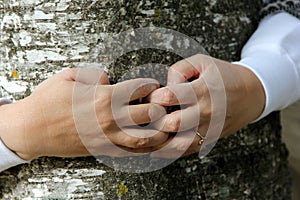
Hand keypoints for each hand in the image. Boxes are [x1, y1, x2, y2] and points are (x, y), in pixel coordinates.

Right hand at [0, 68, 167, 159]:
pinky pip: (132, 153)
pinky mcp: (104, 150)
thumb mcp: (69, 75)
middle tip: (163, 102)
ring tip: (167, 124)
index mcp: (104, 97)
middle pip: (150, 113)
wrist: (32, 129)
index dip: (150, 84)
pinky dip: (147, 149)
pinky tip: (155, 144)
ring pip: (146, 137)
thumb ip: (95, 73)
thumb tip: (109, 78)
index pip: (140, 88)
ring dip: (161, 131)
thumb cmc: (48, 101)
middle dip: (160, 106)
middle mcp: (110, 118)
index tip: (152, 84)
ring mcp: (108, 137)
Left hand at [148, 54, 265, 157]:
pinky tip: (156, 145)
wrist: (250, 95)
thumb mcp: (202, 62)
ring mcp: (208, 130)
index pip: (169, 97)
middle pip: (171, 124)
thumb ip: (179, 69)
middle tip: (149, 114)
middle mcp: (206, 113)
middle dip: (154, 119)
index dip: (153, 96)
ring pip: (177, 145)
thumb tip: (163, 87)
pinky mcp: (208, 141)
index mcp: (203, 91)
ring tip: (149, 132)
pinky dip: (167, 151)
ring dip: (158, 140)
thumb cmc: (223, 76)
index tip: (149, 96)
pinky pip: (184, 152)